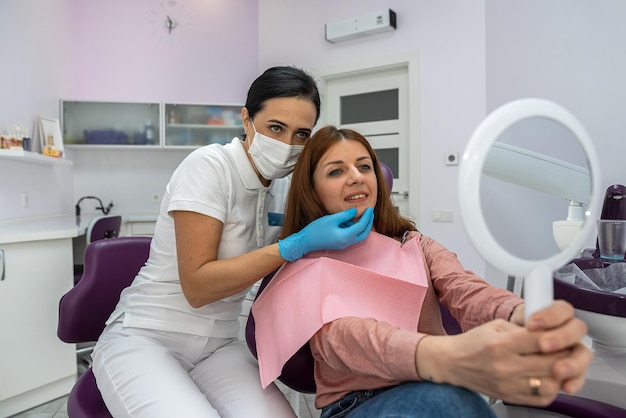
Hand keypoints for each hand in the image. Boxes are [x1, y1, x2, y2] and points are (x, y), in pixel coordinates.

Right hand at [278, 207, 373, 261]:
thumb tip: (355, 211)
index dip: (367, 217)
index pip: (361, 226)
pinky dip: (355, 230)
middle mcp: (347, 243)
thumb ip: (345, 215)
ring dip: (361, 226)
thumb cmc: (316, 230)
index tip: (370, 209)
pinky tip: (350, 222)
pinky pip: (352, 237)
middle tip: (370, 213)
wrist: (305, 242)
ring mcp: (344, 245)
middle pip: (364, 234)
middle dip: (369, 223)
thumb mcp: (331, 219)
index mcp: (345, 237)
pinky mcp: (340, 245)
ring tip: (358, 215)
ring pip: (359, 236)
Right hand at [417, 302, 591, 406]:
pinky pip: (543, 398)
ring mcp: (509, 385)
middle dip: (565, 353)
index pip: (542, 340)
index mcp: (501, 344)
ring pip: (552, 383)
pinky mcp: (511, 397)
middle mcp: (505, 367)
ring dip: (561, 373)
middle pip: (552, 363)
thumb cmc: (474, 343)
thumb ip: (524, 330)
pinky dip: (552, 387)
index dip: (559, 335)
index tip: (562, 333)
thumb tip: (552, 333)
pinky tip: (548, 376)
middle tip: (566, 347)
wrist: (453, 363)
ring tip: (557, 363)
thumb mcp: (497, 326)